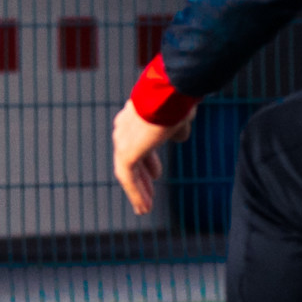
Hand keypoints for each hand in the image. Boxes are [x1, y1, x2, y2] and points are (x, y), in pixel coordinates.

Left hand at [111, 99, 190, 215]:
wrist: (170, 93)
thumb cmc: (177, 100)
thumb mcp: (179, 116)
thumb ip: (175, 128)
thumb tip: (178, 137)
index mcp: (134, 118)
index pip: (138, 144)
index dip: (148, 162)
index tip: (156, 175)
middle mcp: (124, 129)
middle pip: (130, 159)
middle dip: (142, 178)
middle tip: (149, 193)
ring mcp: (123, 141)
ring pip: (127, 172)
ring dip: (138, 191)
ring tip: (144, 208)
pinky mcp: (126, 153)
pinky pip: (128, 179)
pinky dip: (135, 193)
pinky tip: (143, 207)